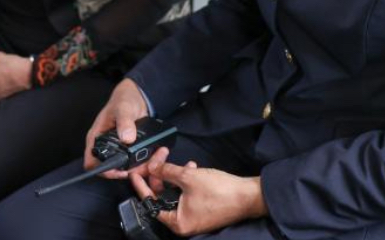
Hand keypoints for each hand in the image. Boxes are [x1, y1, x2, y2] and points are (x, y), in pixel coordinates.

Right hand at [83, 78, 149, 178]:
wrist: (137, 97)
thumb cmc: (123, 99)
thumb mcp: (124, 108)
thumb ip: (124, 122)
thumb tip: (126, 138)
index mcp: (96, 138)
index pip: (92, 163)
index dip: (104, 171)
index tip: (120, 171)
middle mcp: (105, 146)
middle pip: (111, 169)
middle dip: (126, 172)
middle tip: (140, 168)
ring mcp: (118, 149)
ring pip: (125, 168)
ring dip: (138, 169)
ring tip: (150, 161)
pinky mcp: (130, 150)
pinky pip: (135, 163)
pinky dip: (144, 163)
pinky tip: (152, 157)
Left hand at [130, 151, 267, 236]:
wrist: (248, 196)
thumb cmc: (221, 191)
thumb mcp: (188, 177)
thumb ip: (166, 172)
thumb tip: (153, 167)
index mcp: (176, 222)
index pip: (150, 202)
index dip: (142, 185)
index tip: (135, 173)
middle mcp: (183, 224)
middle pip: (162, 197)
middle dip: (160, 176)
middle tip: (157, 161)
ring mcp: (193, 218)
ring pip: (175, 194)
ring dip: (174, 177)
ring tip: (177, 162)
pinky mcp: (202, 210)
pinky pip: (186, 195)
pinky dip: (185, 182)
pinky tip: (190, 168)